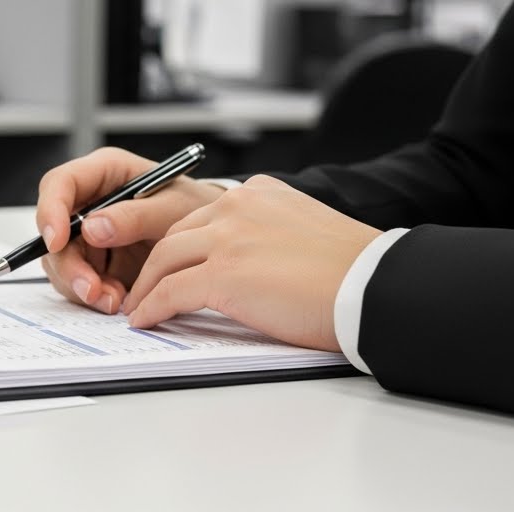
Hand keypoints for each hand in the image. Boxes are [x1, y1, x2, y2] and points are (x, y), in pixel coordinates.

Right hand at [36, 147, 224, 314]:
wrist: (213, 240)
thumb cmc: (197, 208)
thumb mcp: (173, 207)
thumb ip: (134, 216)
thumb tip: (92, 228)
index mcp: (105, 173)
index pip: (60, 184)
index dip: (51, 210)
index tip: (57, 240)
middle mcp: (90, 202)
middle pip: (56, 231)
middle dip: (69, 265)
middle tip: (92, 289)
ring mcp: (90, 235)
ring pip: (62, 261)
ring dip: (82, 285)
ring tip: (114, 299)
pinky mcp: (96, 263)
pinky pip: (79, 282)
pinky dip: (94, 295)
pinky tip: (117, 299)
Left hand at [122, 175, 380, 351]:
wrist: (375, 286)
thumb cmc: (353, 271)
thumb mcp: (303, 231)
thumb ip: (267, 235)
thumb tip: (249, 264)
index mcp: (259, 193)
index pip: (201, 216)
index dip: (179, 244)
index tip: (167, 262)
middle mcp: (238, 206)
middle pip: (174, 234)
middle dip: (153, 264)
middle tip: (142, 285)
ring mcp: (227, 238)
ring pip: (164, 260)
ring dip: (145, 287)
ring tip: (138, 307)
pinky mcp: (223, 274)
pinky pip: (170, 292)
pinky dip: (152, 308)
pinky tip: (146, 320)